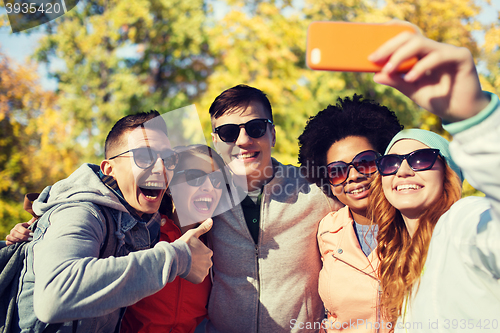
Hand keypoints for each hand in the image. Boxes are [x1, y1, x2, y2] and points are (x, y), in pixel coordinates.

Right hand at [5, 217, 35, 245]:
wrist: (26, 236)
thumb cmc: (30, 229)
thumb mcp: (32, 225)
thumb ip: (34, 220)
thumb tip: (39, 213)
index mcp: (18, 226)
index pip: (19, 227)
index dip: (26, 231)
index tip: (32, 234)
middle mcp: (13, 230)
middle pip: (14, 233)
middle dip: (23, 237)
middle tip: (30, 239)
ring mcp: (10, 236)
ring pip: (10, 237)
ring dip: (18, 240)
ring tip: (25, 242)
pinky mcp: (9, 241)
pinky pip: (7, 242)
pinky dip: (11, 244)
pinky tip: (18, 244)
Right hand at [179, 218, 212, 283]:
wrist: (175, 258)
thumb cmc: (183, 245)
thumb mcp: (193, 234)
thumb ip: (203, 228)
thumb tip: (211, 220)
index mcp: (209, 252)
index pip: (205, 253)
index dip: (196, 253)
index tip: (190, 252)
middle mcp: (209, 262)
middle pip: (204, 262)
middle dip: (197, 261)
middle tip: (188, 259)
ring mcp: (204, 271)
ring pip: (201, 270)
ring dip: (196, 269)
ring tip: (187, 265)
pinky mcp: (199, 279)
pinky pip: (198, 278)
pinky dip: (193, 276)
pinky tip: (187, 271)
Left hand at [369, 30, 489, 121]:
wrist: (461, 113)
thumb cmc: (438, 100)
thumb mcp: (412, 90)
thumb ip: (396, 81)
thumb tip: (375, 75)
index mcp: (423, 54)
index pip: (404, 40)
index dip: (387, 43)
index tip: (370, 57)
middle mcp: (435, 49)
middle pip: (410, 37)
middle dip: (390, 47)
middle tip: (375, 59)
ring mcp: (448, 51)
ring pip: (421, 43)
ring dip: (401, 55)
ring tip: (389, 69)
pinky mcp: (461, 57)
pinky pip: (438, 56)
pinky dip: (421, 66)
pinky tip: (411, 78)